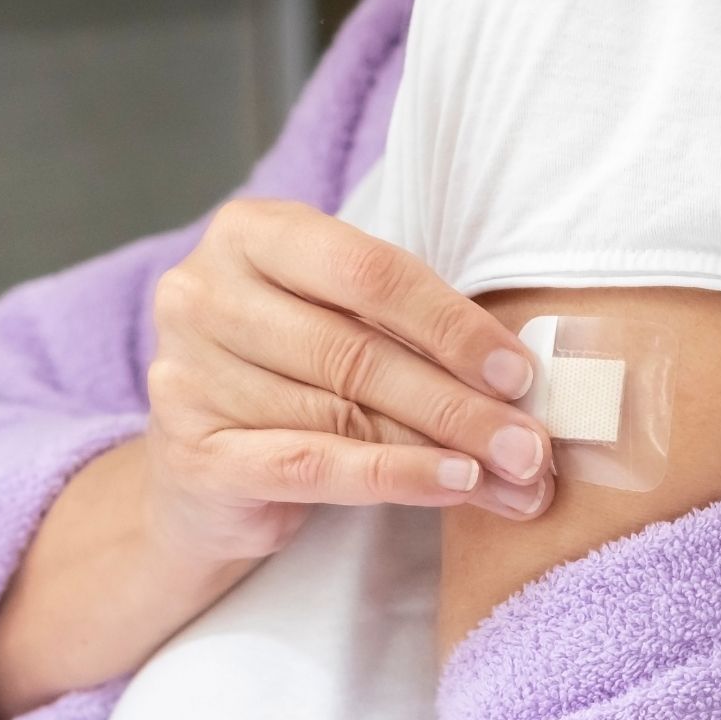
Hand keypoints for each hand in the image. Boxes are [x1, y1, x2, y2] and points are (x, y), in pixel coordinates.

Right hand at [144, 198, 553, 562]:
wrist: (200, 476)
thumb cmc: (288, 380)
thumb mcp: (339, 325)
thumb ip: (408, 333)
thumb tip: (520, 383)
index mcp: (247, 234)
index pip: (368, 270)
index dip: (452, 324)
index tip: (520, 374)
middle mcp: (202, 296)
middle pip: (358, 350)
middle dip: (459, 402)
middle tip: (532, 446)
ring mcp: (188, 376)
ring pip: (344, 414)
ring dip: (443, 451)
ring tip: (513, 480)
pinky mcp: (193, 455)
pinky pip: (313, 466)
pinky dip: (394, 477)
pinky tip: (452, 485)